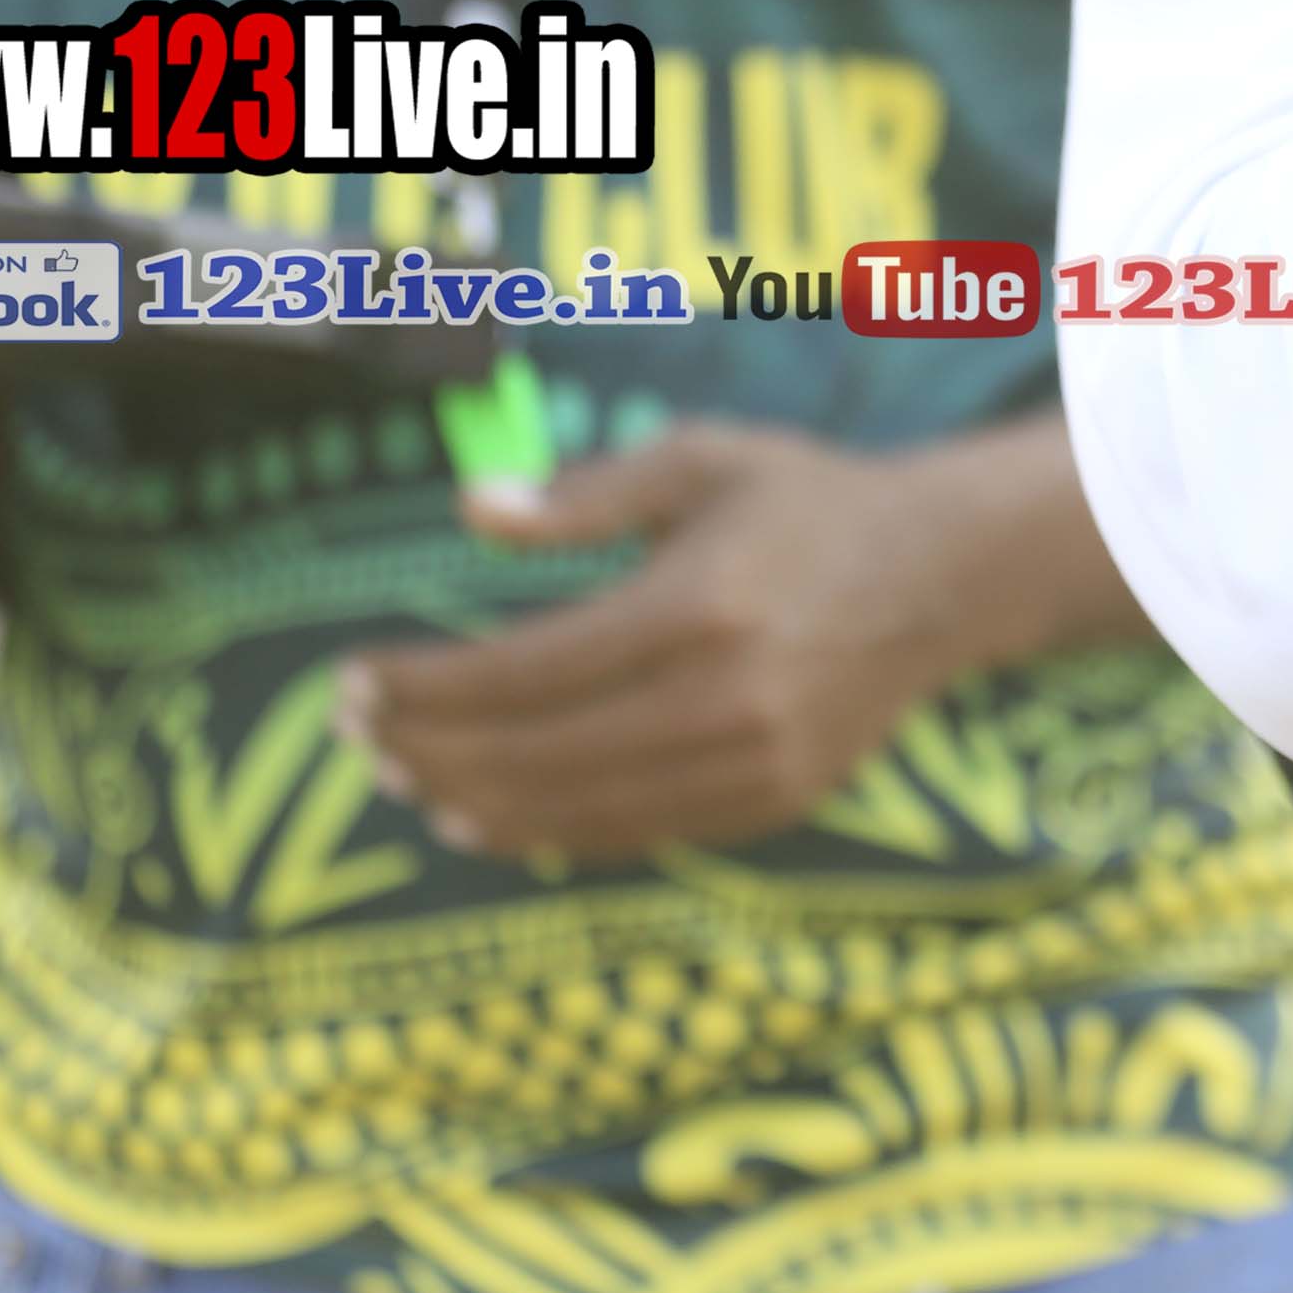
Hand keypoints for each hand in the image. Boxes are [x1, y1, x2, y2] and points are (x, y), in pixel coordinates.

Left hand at [341, 421, 1004, 864]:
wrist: (943, 574)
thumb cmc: (806, 502)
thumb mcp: (698, 460)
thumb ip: (583, 492)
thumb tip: (470, 509)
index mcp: (697, 605)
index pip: (519, 670)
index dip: (420, 686)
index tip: (349, 680)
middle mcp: (725, 696)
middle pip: (531, 750)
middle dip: (423, 746)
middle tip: (353, 734)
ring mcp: (753, 761)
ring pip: (575, 807)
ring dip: (470, 799)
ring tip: (401, 779)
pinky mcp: (772, 801)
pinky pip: (634, 832)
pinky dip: (547, 832)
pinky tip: (486, 816)